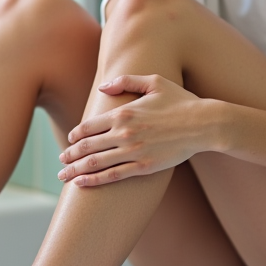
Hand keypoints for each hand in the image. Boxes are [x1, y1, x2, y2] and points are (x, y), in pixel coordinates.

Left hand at [57, 74, 209, 186]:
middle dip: (70, 154)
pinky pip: (112, 176)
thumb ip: (126, 81)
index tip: (70, 140)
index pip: (89, 125)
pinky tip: (81, 184)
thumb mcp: (154, 82)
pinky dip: (94, 181)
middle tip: (61, 160)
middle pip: (87, 146)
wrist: (205, 124)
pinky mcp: (143, 167)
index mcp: (124, 112)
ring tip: (63, 176)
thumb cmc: (181, 101)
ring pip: (95, 163)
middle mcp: (124, 133)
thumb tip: (102, 88)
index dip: (76, 135)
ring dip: (76, 170)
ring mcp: (133, 152)